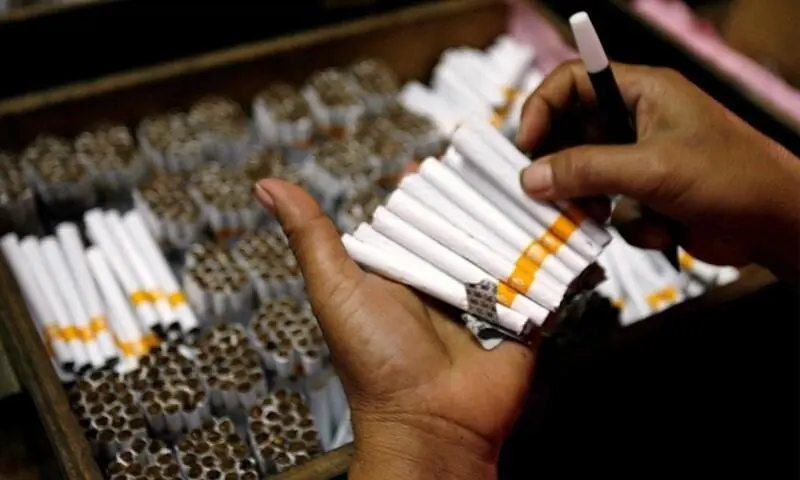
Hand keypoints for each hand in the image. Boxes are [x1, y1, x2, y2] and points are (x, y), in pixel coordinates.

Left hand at [254, 179, 537, 478]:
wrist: (430, 425)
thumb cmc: (375, 360)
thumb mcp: (337, 290)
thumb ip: (311, 237)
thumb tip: (266, 184)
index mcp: (402, 269)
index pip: (419, 214)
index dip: (432, 186)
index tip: (450, 152)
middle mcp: (444, 279)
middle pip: (467, 224)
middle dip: (482, 196)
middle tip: (503, 160)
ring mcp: (487, 297)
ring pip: (506, 244)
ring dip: (520, 218)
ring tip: (537, 182)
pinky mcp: (523, 316)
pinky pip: (542, 277)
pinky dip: (552, 252)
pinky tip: (565, 219)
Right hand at [517, 61, 799, 280]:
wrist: (775, 226)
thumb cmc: (727, 178)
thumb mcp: (651, 168)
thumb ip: (586, 170)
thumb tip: (529, 177)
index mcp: (641, 92)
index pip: (572, 81)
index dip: (542, 108)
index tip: (526, 146)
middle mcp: (635, 120)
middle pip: (571, 133)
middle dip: (562, 167)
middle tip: (549, 193)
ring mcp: (638, 160)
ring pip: (584, 177)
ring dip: (590, 202)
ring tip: (603, 217)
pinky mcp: (644, 196)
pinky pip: (609, 207)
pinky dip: (626, 224)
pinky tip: (660, 230)